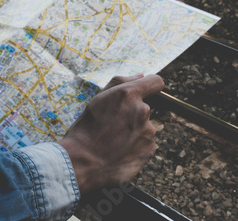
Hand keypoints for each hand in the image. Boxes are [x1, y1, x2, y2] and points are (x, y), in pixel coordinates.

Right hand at [58, 74, 163, 194]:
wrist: (81, 163)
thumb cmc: (86, 129)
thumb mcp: (97, 99)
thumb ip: (121, 82)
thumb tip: (141, 75)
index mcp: (128, 95)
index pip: (155, 82)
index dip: (150, 86)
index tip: (145, 92)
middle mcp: (142, 111)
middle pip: (145, 109)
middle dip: (132, 115)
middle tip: (112, 126)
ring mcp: (148, 132)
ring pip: (144, 128)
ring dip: (134, 132)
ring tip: (114, 142)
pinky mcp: (149, 150)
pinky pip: (145, 145)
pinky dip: (135, 148)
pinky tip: (119, 152)